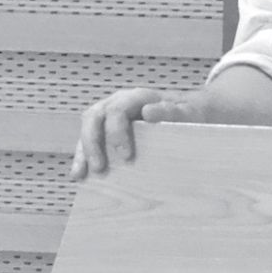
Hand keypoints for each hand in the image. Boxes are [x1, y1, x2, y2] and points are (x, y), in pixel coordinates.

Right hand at [70, 85, 218, 180]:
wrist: (191, 113)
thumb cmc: (190, 113)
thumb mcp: (188, 112)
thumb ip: (172, 111)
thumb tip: (149, 112)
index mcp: (138, 98)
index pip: (118, 110)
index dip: (117, 132)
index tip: (125, 156)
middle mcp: (120, 103)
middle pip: (95, 116)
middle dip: (92, 142)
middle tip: (100, 167)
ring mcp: (111, 116)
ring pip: (87, 128)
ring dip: (82, 151)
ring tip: (82, 174)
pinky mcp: (107, 131)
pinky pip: (89, 141)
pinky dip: (81, 156)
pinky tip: (79, 174)